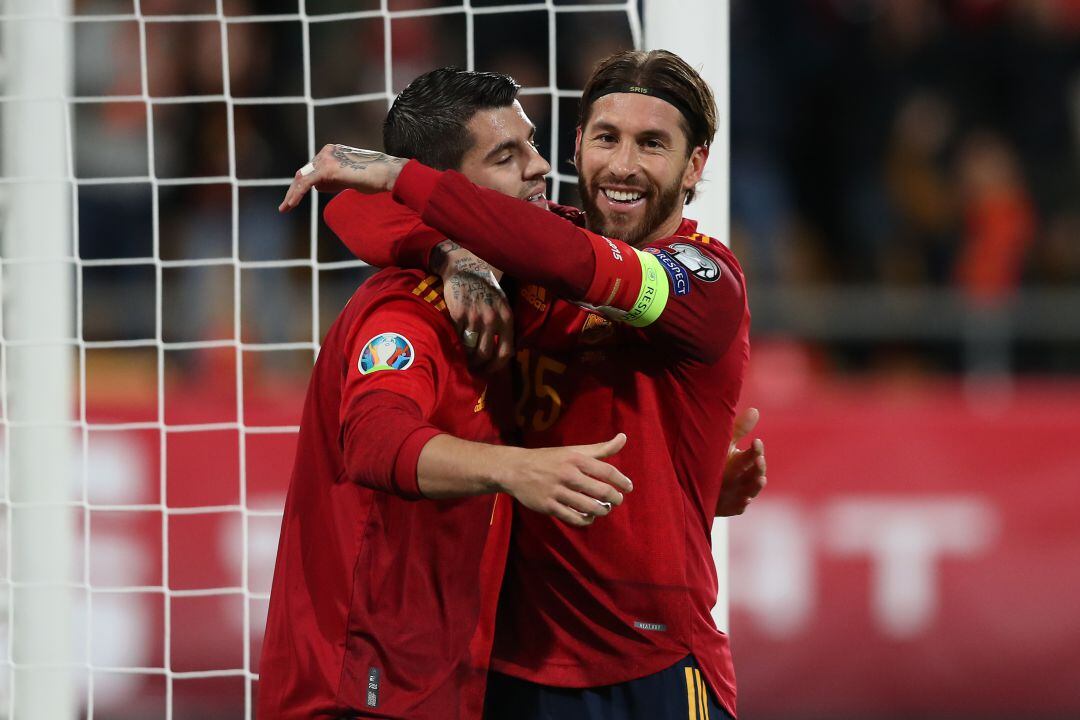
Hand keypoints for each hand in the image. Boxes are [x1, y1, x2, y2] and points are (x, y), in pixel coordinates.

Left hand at [278, 143, 406, 211]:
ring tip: (285, 208)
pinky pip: (306, 183)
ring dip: (292, 194)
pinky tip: (290, 205)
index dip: (302, 185)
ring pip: (302, 178)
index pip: (311, 169)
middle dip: (293, 190)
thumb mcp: (347, 178)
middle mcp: (326, 152)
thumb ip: (333, 179)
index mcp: (331, 151)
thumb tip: (318, 186)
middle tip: (285, 206)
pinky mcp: (327, 169)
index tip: (294, 198)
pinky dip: (296, 195)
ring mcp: (326, 159)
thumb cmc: (372, 178)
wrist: (385, 174)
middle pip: (304, 172)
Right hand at [431, 241, 514, 372]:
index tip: (488, 371)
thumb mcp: (503, 305)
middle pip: (486, 353)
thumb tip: (505, 353)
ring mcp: (474, 317)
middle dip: (479, 366)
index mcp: (506, 318)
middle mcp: (492, 319)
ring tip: (462, 361)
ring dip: (466, 359)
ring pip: (470, 348)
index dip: (496, 367)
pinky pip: (456, 337)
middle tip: (472, 369)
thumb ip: (504, 326)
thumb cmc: (487, 290)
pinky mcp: (458, 314)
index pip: (505, 352)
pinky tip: (453, 348)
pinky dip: (454, 346)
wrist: (467, 269)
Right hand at [499, 434, 631, 527]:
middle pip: (601, 491)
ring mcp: (557, 491)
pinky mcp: (548, 506)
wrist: (515, 469)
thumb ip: (600, 448)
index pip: (607, 471)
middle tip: (617, 500)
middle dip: (614, 499)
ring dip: (602, 510)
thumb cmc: (549, 459)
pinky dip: (585, 520)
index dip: (622, 481)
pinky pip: (573, 518)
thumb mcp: (573, 450)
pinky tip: (589, 517)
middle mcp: (567, 474)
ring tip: (604, 508)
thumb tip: (623, 437)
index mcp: (575, 458)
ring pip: (589, 507)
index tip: (628, 487)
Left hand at [716, 407, 765, 516]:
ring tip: (760, 479)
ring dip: (756, 486)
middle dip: (759, 467)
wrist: (694, 486)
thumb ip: (738, 430)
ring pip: (752, 490)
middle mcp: (744, 478)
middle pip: (756, 473)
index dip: (756, 450)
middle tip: (758, 460)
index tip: (755, 441)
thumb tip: (755, 410)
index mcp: (743, 461)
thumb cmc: (712, 461)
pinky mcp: (731, 507)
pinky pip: (738, 507)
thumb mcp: (723, 444)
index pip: (753, 455)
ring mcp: (739, 493)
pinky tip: (744, 500)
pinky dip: (742, 504)